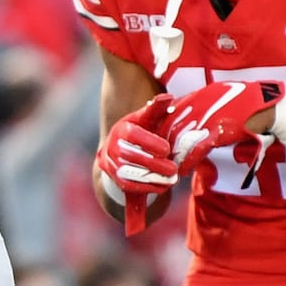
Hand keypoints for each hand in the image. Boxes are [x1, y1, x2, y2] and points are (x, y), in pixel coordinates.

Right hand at [97, 93, 176, 235]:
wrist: (120, 150)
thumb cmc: (141, 132)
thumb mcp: (147, 119)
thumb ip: (157, 109)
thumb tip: (168, 98)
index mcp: (121, 129)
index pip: (133, 135)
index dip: (150, 143)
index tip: (167, 149)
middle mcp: (112, 145)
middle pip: (131, 156)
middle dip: (154, 164)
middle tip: (173, 169)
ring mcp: (111, 163)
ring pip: (130, 173)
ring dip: (153, 178)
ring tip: (171, 179)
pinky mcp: (115, 178)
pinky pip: (129, 185)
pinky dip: (148, 187)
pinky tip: (163, 186)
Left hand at [161, 80, 284, 183]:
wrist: (264, 106)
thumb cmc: (243, 101)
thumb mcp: (217, 95)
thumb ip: (201, 102)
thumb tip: (187, 110)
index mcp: (197, 96)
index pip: (170, 110)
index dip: (160, 124)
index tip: (154, 136)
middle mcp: (198, 106)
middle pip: (169, 125)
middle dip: (161, 141)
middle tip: (155, 154)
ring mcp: (206, 119)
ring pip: (179, 139)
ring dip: (171, 154)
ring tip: (165, 166)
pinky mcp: (216, 133)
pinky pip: (196, 149)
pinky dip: (187, 161)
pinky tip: (182, 170)